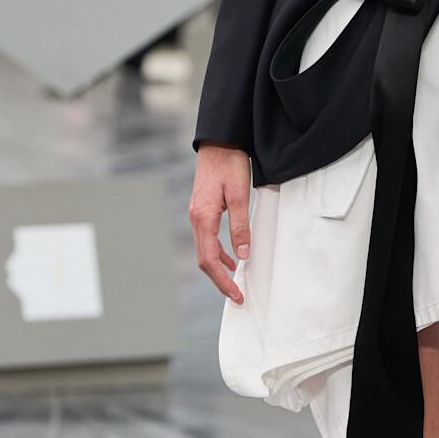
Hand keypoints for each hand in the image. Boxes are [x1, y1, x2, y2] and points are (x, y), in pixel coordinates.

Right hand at [189, 144, 252, 302]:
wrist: (219, 141)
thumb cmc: (230, 164)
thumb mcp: (240, 195)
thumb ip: (241, 225)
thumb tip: (243, 254)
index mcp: (203, 218)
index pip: (210, 260)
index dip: (223, 281)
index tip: (237, 294)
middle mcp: (196, 219)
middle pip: (204, 260)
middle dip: (219, 281)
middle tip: (237, 296)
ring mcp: (197, 215)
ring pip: (205, 251)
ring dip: (218, 269)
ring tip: (235, 282)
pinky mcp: (202, 210)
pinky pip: (207, 239)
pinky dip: (218, 253)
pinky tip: (232, 257)